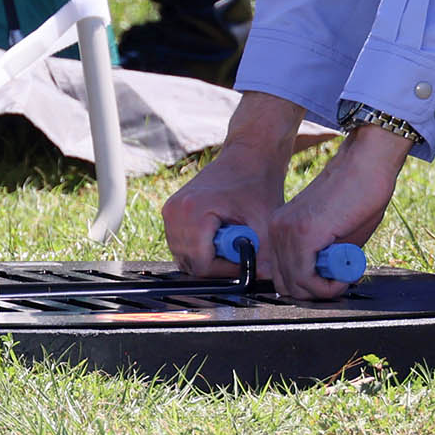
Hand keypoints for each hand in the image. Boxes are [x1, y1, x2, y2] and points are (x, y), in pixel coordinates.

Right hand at [162, 92, 302, 276]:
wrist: (249, 155)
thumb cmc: (257, 183)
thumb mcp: (265, 221)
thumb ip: (263, 254)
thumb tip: (262, 279)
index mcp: (192, 211)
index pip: (202, 265)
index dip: (226, 271)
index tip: (246, 262)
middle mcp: (175, 211)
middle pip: (190, 263)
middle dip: (218, 264)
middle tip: (241, 249)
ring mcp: (170, 211)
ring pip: (185, 257)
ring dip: (209, 256)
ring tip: (232, 238)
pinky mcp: (172, 212)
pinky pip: (183, 245)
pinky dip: (201, 247)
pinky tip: (221, 234)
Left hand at [263, 126, 407, 301]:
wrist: (367, 164)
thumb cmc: (359, 195)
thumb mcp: (335, 235)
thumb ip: (323, 258)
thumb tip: (323, 282)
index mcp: (282, 227)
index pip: (283, 275)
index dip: (311, 288)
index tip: (335, 281)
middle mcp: (277, 229)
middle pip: (286, 285)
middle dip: (316, 292)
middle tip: (342, 281)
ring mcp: (288, 231)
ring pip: (296, 286)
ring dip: (324, 290)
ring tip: (346, 275)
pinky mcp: (303, 233)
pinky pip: (306, 279)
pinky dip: (327, 287)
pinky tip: (344, 277)